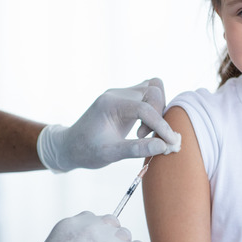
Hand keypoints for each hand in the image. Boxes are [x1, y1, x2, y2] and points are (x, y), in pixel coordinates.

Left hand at [37, 78, 180, 172]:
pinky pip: (149, 93)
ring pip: (153, 87)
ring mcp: (122, 93)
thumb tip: (164, 146)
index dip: (161, 125)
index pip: (144, 108)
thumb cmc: (86, 151)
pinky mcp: (127, 98)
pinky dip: (154, 108)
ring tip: (146, 131)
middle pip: (152, 92)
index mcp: (110, 104)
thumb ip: (136, 149)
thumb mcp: (110, 154)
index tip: (171, 143)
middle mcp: (117, 94)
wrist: (70, 145)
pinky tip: (145, 126)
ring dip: (158, 109)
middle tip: (146, 138)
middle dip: (158, 115)